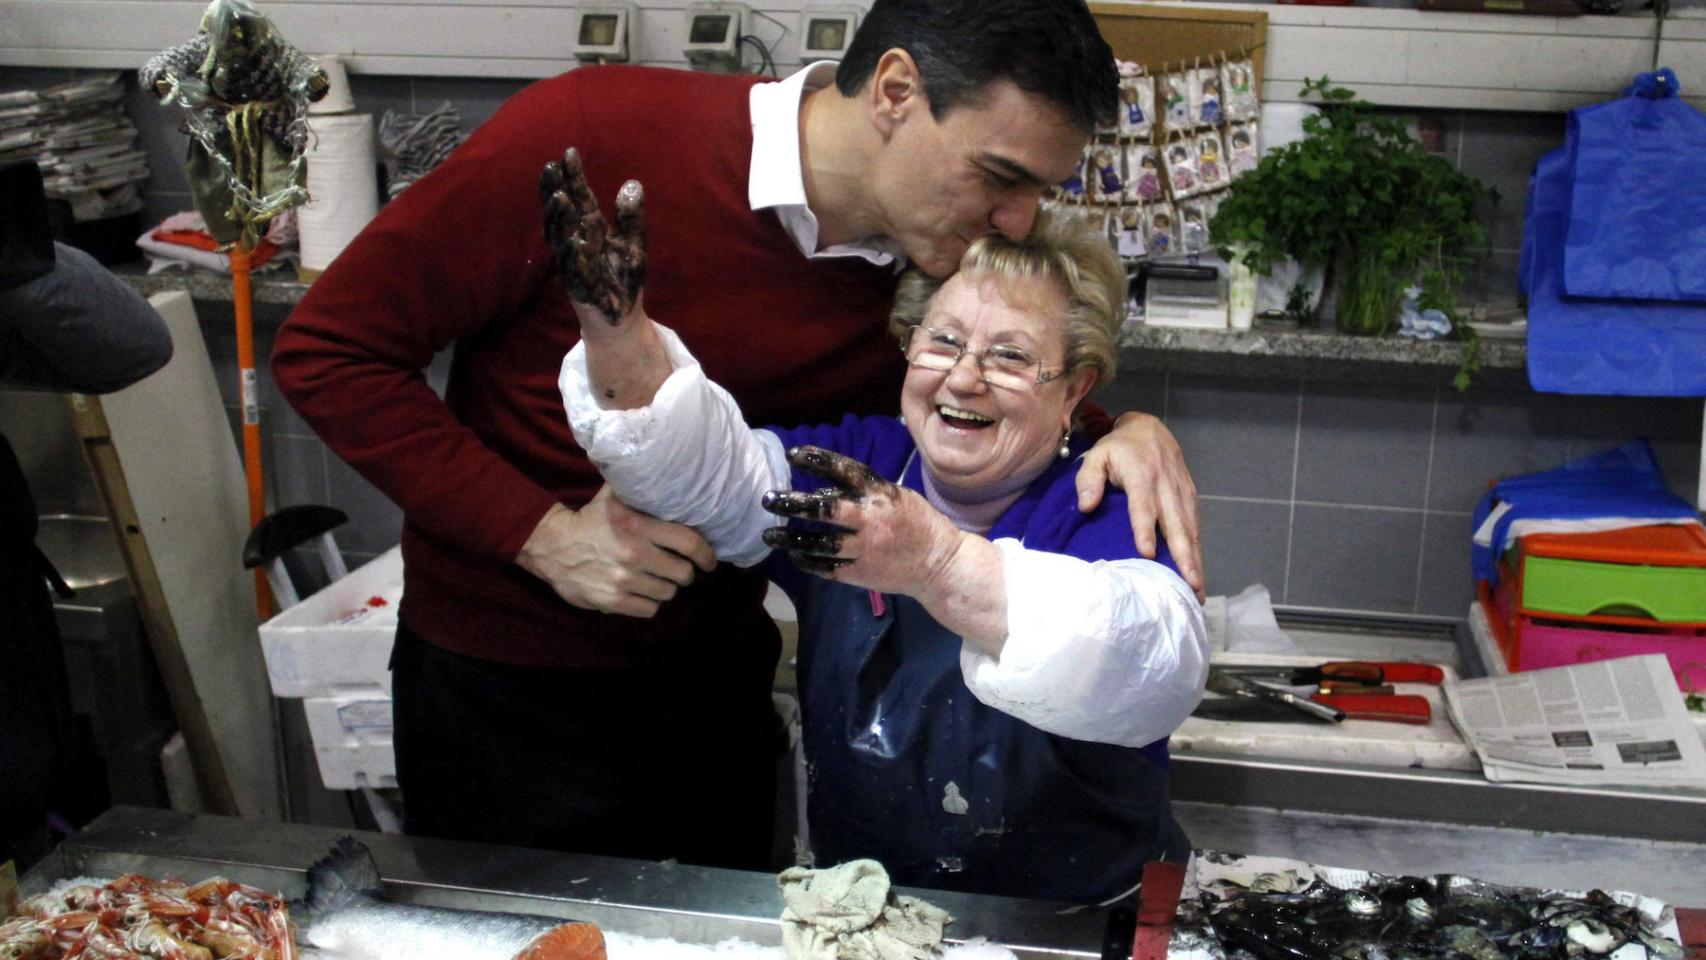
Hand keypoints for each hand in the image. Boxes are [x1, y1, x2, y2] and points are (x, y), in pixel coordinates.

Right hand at [515, 486, 715, 618]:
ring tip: (658, 580)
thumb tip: (667, 469)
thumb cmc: (589, 519)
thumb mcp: (613, 496)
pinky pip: (649, 610)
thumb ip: (640, 488)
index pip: (688, 542)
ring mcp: (623, 580)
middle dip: (684, 572)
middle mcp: (633, 554)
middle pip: (683, 573)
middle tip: (678, 568)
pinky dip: (649, 603)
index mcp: (637, 525)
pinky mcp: (612, 602)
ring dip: (666, 587)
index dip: (705, 554)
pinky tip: (642, 593)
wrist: (552, 545)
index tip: (709, 560)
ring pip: (667, 593)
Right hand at [540, 147, 645, 325]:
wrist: (621, 318)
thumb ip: (631, 216)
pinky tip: (572, 241)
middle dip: (555, 190)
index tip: (569, 153)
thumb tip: (633, 183)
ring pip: (561, 238)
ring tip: (560, 198)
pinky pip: (574, 269)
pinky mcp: (580, 286)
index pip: (580, 197)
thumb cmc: (623, 278)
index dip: (573, 177)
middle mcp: (578, 241)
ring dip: (559, 219)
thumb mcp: (633, 243)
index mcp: (591, 228)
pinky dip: (572, 255)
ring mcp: (575, 263)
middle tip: (551, 168)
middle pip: (562, 213)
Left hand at [758, 446, 968, 597]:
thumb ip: (863, 492)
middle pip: (826, 509)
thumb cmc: (917, 523)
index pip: (845, 471)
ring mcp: (865, 549)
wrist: (940, 565)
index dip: (818, 460)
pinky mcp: (861, 574)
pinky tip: (792, 553)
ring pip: (820, 543)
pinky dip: (806, 560)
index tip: (793, 455)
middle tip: (768, 498)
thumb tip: (824, 490)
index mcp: (881, 495)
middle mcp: (871, 520)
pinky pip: (826, 568)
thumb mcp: (897, 496)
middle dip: (794, 503)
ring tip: (769, 534)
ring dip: (791, 538)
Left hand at [1076, 412, 1204, 600]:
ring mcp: (1182, 492)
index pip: (1144, 506)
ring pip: (1190, 529)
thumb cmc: (1118, 447)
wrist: (1148, 428)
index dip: (1146, 530)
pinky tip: (1196, 573)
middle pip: (1176, 524)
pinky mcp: (1190, 497)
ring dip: (1195, 559)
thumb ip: (1088, 479)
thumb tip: (1085, 507)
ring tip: (1197, 589)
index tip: (1148, 554)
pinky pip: (1194, 526)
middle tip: (1188, 584)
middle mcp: (1166, 485)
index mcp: (1142, 475)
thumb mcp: (1096, 455)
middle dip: (1183, 556)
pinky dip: (1197, 550)